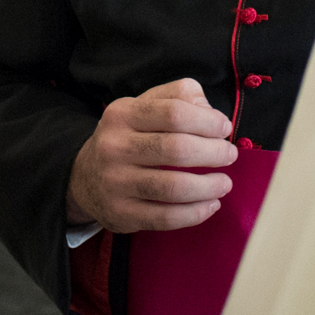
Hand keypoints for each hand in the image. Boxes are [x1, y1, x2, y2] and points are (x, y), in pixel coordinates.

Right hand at [66, 78, 236, 233]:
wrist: (85, 177)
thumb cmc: (129, 137)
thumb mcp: (145, 105)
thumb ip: (179, 97)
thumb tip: (211, 114)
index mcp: (122, 114)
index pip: (174, 113)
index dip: (207, 122)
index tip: (224, 129)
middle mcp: (114, 146)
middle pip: (176, 149)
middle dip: (213, 153)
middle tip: (229, 156)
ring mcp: (115, 182)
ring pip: (173, 187)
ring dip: (209, 186)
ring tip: (224, 183)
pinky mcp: (120, 213)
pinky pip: (165, 217)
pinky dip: (195, 213)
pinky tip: (210, 205)